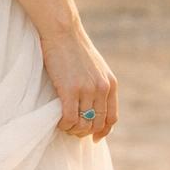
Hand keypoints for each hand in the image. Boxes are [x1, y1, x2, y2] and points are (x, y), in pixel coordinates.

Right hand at [38, 20, 118, 140]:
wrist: (62, 32)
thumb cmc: (74, 48)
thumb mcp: (95, 67)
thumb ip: (98, 84)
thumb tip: (93, 104)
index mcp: (110, 84)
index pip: (112, 117)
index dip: (103, 131)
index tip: (94, 137)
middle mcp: (102, 89)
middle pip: (97, 123)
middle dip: (85, 132)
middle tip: (73, 130)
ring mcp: (87, 90)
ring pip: (83, 123)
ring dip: (73, 129)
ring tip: (64, 126)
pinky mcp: (70, 90)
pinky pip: (69, 118)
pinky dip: (64, 125)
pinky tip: (58, 121)